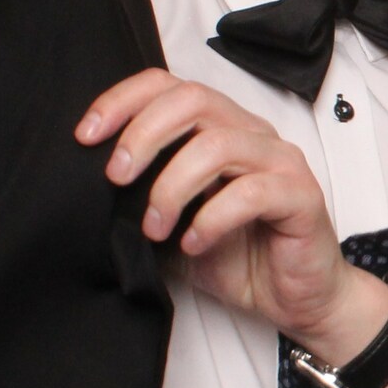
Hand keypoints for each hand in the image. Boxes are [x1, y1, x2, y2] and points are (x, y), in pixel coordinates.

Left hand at [78, 69, 387, 360]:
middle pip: (192, 100)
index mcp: (220, 129)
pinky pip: (251, 193)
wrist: (294, 301)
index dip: (122, 102)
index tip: (85, 137)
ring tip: (154, 228)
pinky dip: (211, 219)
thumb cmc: (238, 258)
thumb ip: (141, 198)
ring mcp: (280, 162)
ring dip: (171, 186)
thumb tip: (88, 190)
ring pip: (217, 145)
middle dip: (143, 135)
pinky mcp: (301, 196)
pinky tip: (193, 243)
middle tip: (115, 178)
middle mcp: (251, 135)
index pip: (168, 86)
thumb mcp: (172, 225)